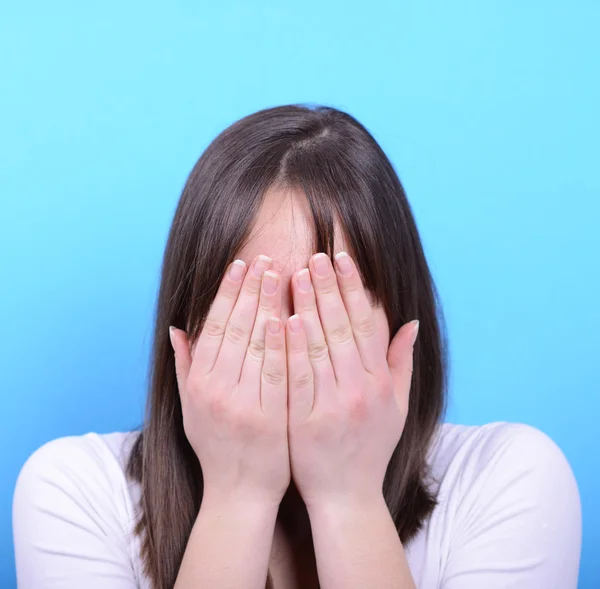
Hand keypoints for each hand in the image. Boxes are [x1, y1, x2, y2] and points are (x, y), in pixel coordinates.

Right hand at [169, 254, 289, 506]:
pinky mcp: (269, 415)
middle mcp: (216, 388)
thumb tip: (176, 328)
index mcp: (199, 382)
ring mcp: (242, 402)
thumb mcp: (191, 407)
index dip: (227, 293)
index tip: (239, 266)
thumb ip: (185, 366)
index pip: (213, 326)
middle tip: (263, 258)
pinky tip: (286, 316)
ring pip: (254, 343)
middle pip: (234, 327)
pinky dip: (279, 343)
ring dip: (266, 305)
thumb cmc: (217, 446)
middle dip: (249, 290)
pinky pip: (275, 371)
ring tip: (278, 274)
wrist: (240, 491)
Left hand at [285, 251, 418, 509]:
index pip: (365, 324)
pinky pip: (298, 377)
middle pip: (341, 328)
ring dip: (308, 307)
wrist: (345, 495)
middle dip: (328, 288)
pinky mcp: (306, 420)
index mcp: (379, 382)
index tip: (342, 259)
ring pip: (319, 346)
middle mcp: (359, 389)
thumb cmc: (370, 447)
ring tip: (296, 274)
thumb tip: (411, 322)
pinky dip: (293, 347)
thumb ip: (402, 362)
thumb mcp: (397, 407)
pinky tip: (285, 319)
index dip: (353, 289)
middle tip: (316, 255)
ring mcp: (333, 404)